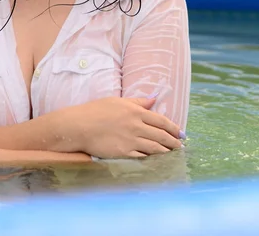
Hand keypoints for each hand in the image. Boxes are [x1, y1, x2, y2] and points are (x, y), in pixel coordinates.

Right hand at [70, 96, 184, 157]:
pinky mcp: (124, 153)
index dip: (174, 128)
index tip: (180, 132)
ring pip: (155, 148)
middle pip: (161, 135)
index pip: (161, 120)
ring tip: (172, 154)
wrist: (79, 125)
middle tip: (180, 145)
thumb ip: (138, 101)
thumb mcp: (117, 101)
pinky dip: (152, 158)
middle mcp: (136, 126)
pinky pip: (143, 157)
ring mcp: (131, 141)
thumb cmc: (96, 110)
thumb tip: (154, 99)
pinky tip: (157, 160)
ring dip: (166, 151)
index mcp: (136, 112)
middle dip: (174, 141)